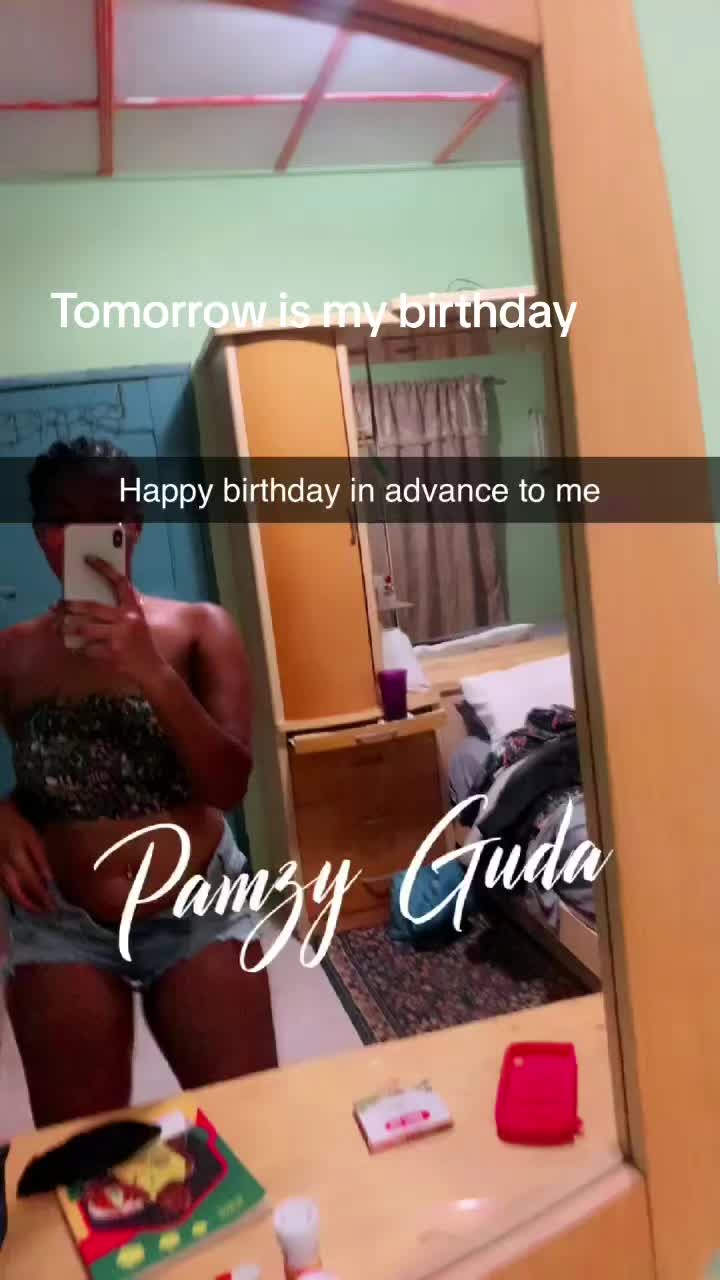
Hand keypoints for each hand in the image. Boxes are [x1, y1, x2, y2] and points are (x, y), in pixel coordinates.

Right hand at [0, 801, 53, 912]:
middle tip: (46, 913)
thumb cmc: (14, 823)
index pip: (33, 885)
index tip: (53, 907)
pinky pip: (4, 889)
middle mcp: (6, 870)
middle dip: (33, 906)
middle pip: (20, 894)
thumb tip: (49, 880)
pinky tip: (23, 899)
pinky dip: (14, 897)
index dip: (43, 898)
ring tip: (37, 910)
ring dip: (24, 904)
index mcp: (18, 859)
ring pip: (10, 894)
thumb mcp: (31, 837)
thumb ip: (40, 859)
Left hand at [59, 558, 167, 688]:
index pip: (119, 583)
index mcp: (133, 608)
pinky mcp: (112, 652)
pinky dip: (80, 648)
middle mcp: (127, 619)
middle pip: (92, 607)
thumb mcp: (138, 621)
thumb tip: (101, 598)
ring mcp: (119, 636)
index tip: (89, 560)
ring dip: (69, 629)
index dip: (104, 569)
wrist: (151, 668)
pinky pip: (88, 647)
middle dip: (71, 607)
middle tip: (58, 606)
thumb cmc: (141, 643)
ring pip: (85, 629)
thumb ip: (124, 608)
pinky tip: (76, 648)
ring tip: (60, 628)